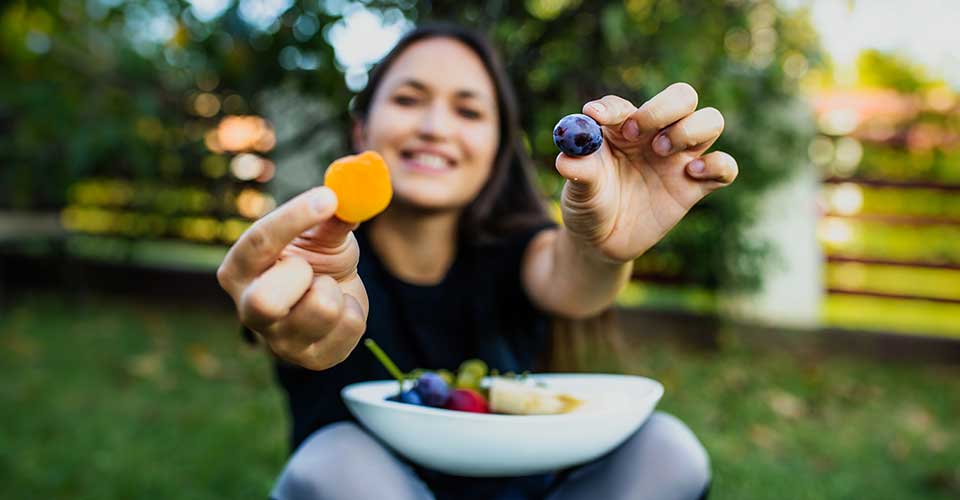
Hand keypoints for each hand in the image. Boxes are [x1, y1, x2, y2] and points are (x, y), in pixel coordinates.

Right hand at [216, 187, 367, 369]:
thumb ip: (331, 216)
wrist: (334, 296)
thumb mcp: (321, 231)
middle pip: (265, 302)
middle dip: (303, 277)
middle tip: (312, 268)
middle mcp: (249, 310)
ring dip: (337, 289)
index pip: (257, 243)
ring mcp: (280, 341)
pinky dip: (355, 308)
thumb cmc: (317, 258)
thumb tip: (349, 191)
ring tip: (328, 287)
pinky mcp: (313, 360)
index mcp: (240, 270)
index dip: (294, 218)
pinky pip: (350, 326)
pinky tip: (341, 309)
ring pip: (321, 309)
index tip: (328, 197)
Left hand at [555, 83, 737, 262]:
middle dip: (665, 107)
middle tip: (640, 132)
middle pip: (683, 96)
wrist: (601, 240)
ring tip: (662, 151)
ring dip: (691, 129)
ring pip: (712, 120)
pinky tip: (691, 174)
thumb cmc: (588, 204)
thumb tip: (568, 158)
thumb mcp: (578, 189)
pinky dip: (718, 165)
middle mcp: (655, 135)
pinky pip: (725, 167)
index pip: (623, 105)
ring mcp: (679, 158)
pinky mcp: (695, 186)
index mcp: (622, 128)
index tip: (597, 117)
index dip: (613, 108)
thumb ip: (578, 171)